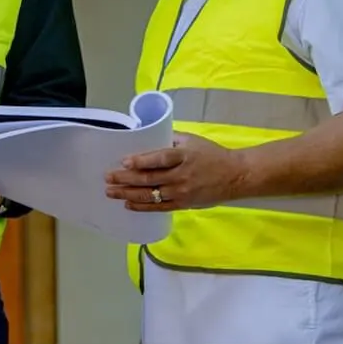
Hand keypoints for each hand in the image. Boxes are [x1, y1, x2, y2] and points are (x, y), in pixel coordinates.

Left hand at [104, 133, 246, 210]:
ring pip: (150, 194)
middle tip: (108, 177)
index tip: (124, 161)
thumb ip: (170, 139)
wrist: (234, 176)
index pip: (159, 158)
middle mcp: (180, 175)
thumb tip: (148, 136)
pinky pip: (158, 207)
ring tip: (111, 191)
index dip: (141, 160)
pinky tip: (128, 203)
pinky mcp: (183, 204)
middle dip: (125, 178)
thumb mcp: (191, 140)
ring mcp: (181, 192)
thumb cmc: (211, 154)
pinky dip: (142, 206)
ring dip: (128, 193)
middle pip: (149, 178)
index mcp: (183, 156)